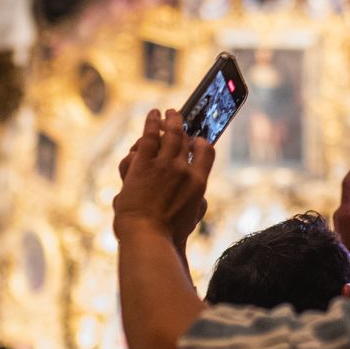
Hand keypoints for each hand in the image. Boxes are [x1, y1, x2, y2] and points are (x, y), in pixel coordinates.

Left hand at [113, 109, 214, 246]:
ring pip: (169, 133)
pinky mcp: (143, 164)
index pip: (207, 152)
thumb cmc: (167, 235)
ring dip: (170, 120)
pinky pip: (149, 137)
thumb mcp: (191, 219)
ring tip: (167, 112)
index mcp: (198, 183)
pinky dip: (152, 123)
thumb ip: (196, 205)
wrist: (147, 236)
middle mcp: (184, 170)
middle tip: (178, 117)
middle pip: (185, 140)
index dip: (201, 142)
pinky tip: (153, 115)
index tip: (196, 139)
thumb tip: (201, 200)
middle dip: (182, 126)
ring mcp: (163, 165)